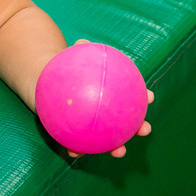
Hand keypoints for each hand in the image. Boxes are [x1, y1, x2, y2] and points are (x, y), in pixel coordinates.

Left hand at [64, 39, 153, 158]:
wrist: (45, 86)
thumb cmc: (64, 72)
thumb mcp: (70, 61)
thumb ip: (77, 52)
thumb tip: (83, 43)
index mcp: (112, 96)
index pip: (132, 96)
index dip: (143, 97)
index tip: (150, 96)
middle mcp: (109, 113)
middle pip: (129, 122)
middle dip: (140, 127)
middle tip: (145, 129)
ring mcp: (96, 127)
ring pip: (109, 140)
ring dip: (116, 148)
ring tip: (119, 152)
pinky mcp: (77, 137)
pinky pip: (79, 146)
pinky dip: (77, 151)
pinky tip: (73, 153)